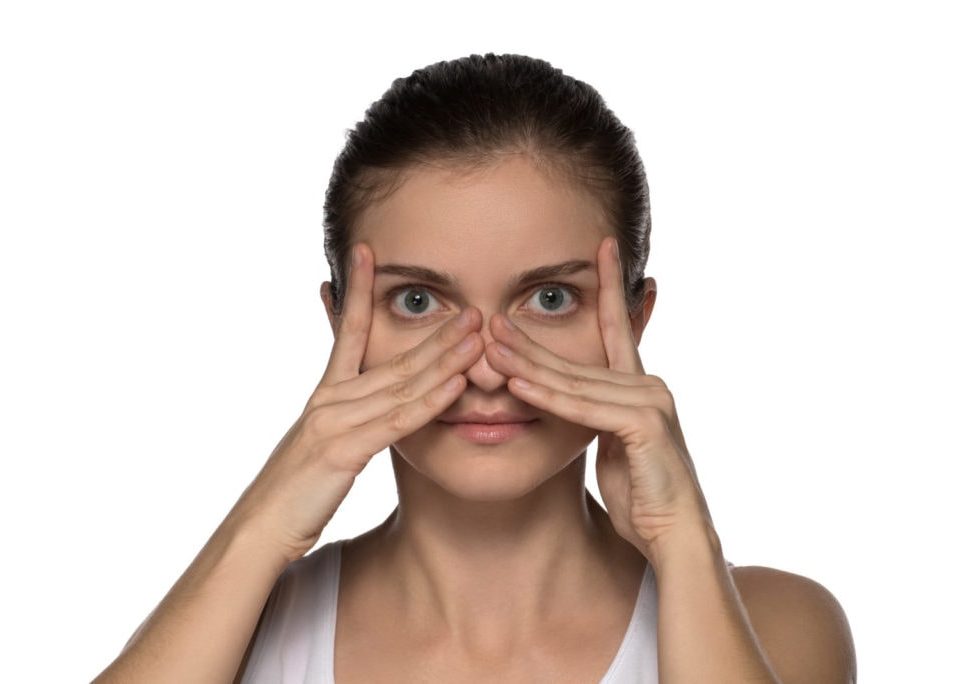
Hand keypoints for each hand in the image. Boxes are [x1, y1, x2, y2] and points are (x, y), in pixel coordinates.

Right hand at [227, 242, 485, 562]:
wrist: (258, 530)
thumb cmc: (292, 495)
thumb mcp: (319, 448)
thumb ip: (345, 424)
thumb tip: (364, 411)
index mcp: (324, 396)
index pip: (346, 332)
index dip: (358, 291)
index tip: (368, 254)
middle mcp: (329, 400)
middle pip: (392, 358)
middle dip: (436, 333)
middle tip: (470, 307)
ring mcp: (334, 422)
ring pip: (400, 385)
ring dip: (444, 360)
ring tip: (476, 335)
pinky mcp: (342, 451)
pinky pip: (395, 422)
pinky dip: (428, 403)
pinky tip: (455, 386)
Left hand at [483, 236, 714, 558]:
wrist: (674, 535)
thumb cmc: (643, 495)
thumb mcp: (611, 445)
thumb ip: (593, 414)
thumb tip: (567, 399)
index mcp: (640, 386)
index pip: (617, 327)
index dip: (608, 285)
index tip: (600, 246)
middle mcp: (648, 385)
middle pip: (577, 356)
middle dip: (530, 338)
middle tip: (491, 316)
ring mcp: (650, 401)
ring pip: (575, 380)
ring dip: (528, 364)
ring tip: (489, 342)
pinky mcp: (645, 424)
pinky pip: (583, 408)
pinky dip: (547, 397)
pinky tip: (516, 384)